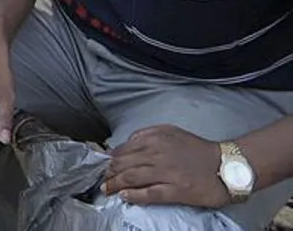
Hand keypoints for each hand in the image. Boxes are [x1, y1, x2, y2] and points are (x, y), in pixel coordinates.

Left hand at [104, 126, 230, 208]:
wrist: (226, 166)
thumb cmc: (197, 149)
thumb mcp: (170, 132)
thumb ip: (147, 134)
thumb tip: (126, 142)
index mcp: (155, 139)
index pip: (124, 149)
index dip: (111, 159)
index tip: (105, 166)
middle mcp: (158, 154)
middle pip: (125, 164)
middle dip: (110, 173)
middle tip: (102, 180)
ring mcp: (167, 173)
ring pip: (133, 177)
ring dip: (116, 184)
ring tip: (107, 189)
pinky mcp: (177, 190)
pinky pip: (150, 193)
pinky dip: (135, 195)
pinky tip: (125, 196)